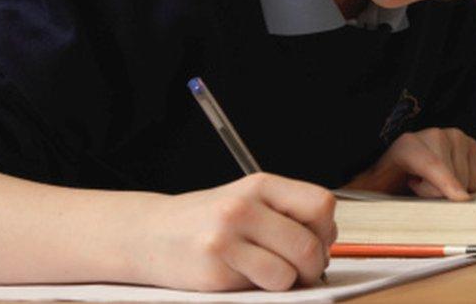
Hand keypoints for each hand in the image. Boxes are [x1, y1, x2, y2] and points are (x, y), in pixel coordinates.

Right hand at [131, 173, 335, 291]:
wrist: (148, 234)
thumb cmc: (208, 221)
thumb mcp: (248, 201)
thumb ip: (285, 215)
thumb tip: (327, 245)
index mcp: (260, 185)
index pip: (321, 204)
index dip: (326, 230)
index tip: (317, 242)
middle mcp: (243, 207)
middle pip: (308, 244)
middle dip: (314, 266)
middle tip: (303, 272)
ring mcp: (226, 239)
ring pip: (288, 273)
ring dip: (288, 282)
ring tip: (272, 275)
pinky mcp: (214, 271)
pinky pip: (262, 288)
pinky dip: (262, 290)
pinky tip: (244, 278)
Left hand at [343, 128, 475, 200]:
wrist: (400, 164)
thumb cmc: (384, 180)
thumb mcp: (368, 188)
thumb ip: (359, 192)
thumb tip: (340, 195)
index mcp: (406, 146)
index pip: (430, 165)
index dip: (444, 182)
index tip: (459, 199)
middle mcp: (431, 134)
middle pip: (452, 179)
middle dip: (438, 194)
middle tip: (415, 188)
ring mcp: (452, 135)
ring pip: (466, 180)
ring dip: (450, 189)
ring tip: (429, 180)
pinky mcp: (468, 142)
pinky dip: (464, 183)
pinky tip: (444, 176)